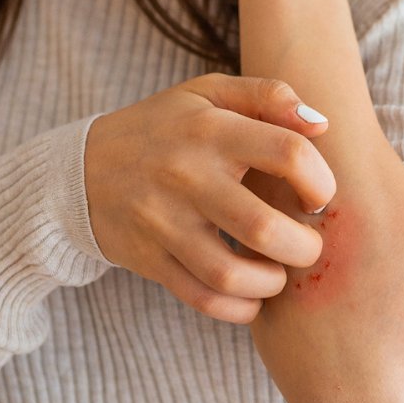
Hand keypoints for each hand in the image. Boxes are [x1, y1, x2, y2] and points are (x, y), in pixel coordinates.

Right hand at [83, 73, 335, 322]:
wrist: (81, 168)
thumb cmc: (165, 128)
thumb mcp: (209, 94)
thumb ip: (269, 96)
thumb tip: (322, 124)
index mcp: (212, 129)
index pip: (288, 153)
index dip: (321, 180)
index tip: (318, 196)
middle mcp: (187, 176)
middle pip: (263, 227)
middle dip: (304, 247)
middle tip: (308, 245)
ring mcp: (164, 222)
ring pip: (230, 274)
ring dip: (271, 284)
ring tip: (279, 272)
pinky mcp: (150, 259)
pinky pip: (202, 299)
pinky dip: (238, 308)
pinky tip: (252, 296)